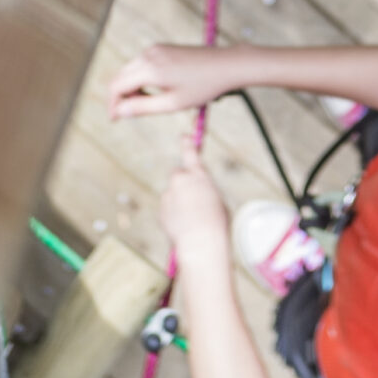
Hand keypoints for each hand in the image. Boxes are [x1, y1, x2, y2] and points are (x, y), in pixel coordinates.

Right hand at [107, 43, 237, 120]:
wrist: (226, 65)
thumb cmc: (203, 87)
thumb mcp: (172, 103)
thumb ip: (143, 107)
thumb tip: (119, 112)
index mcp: (150, 68)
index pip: (116, 86)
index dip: (113, 105)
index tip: (115, 120)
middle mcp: (149, 54)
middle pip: (120, 76)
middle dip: (121, 96)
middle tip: (130, 115)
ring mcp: (156, 49)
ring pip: (130, 70)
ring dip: (131, 87)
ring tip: (149, 103)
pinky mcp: (163, 48)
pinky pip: (142, 63)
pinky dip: (141, 78)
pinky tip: (157, 90)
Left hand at [159, 144, 231, 268]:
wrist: (200, 241)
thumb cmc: (215, 223)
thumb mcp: (216, 200)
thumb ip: (203, 191)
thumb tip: (195, 194)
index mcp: (199, 176)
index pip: (191, 153)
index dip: (187, 143)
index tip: (184, 136)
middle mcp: (181, 180)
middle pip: (178, 175)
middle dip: (182, 183)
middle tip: (192, 198)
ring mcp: (169, 194)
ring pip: (173, 195)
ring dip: (179, 202)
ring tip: (192, 220)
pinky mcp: (161, 208)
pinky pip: (168, 209)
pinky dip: (174, 215)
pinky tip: (184, 226)